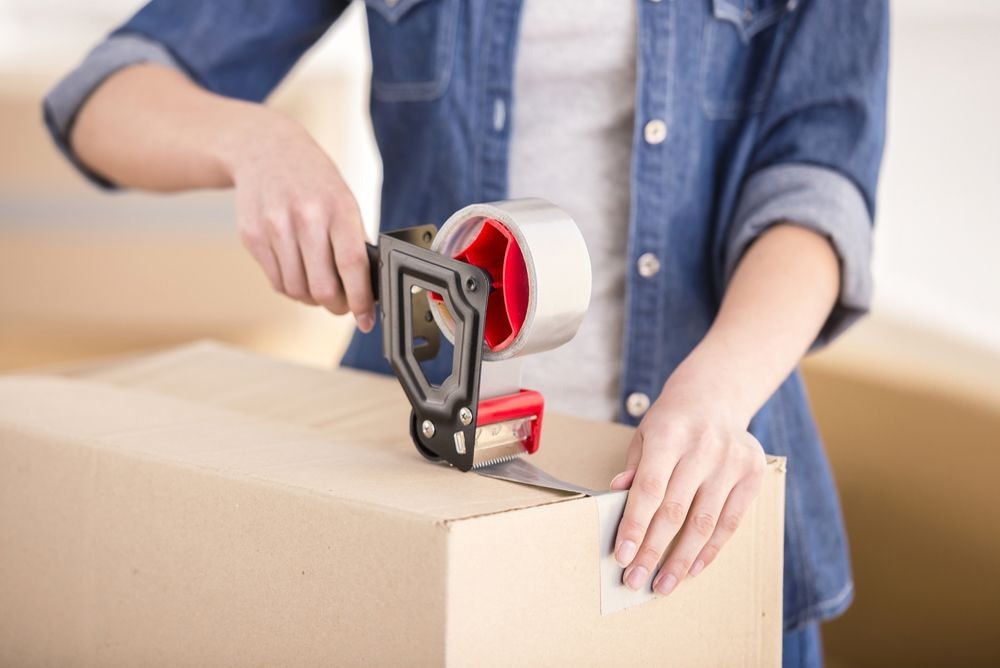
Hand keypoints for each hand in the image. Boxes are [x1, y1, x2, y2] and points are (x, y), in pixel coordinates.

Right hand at [226, 109, 374, 330]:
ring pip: (297, 290)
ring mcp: (275, 227)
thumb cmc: (313, 180)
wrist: (264, 149)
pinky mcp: (252, 236)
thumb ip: (353, 241)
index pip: (352, 266)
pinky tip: (298, 275)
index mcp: (338, 208)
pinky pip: (276, 281)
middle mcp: (306, 217)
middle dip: (336, 306)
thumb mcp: (343, 200)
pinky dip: (291, 288)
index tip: (366, 320)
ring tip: (319, 289)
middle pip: (322, 287)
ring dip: (312, 299)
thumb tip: (367, 288)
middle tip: (341, 306)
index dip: (360, 301)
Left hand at [610, 370, 765, 595]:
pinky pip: (730, 522)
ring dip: (681, 560)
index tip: (622, 556)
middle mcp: (703, 448)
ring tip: (663, 585)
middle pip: (675, 511)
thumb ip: (633, 469)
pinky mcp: (752, 475)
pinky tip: (691, 569)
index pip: (649, 489)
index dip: (635, 525)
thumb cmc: (671, 422)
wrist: (715, 396)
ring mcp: (731, 462)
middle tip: (636, 580)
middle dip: (653, 551)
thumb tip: (615, 498)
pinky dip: (709, 550)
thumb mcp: (644, 435)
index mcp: (669, 435)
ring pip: (704, 523)